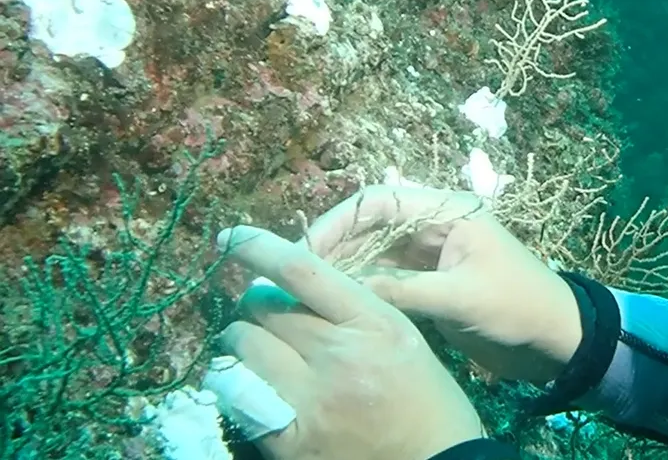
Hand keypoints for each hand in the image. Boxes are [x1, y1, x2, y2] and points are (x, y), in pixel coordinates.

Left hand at [217, 225, 483, 459]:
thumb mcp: (400, 337)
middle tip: (264, 317)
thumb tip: (286, 287)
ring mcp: (312, 400)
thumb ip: (351, 309)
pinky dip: (234, 385)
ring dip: (241, 345)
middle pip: (263, 309)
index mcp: (374, 323)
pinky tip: (246, 386)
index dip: (258, 248)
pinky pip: (237, 397)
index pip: (301, 271)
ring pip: (243, 349)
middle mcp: (340, 356)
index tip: (231, 238)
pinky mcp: (291, 439)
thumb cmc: (426, 398)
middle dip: (255, 307)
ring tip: (257, 353)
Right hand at [300, 185, 582, 383]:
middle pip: (366, 225)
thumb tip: (343, 289)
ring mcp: (427, 256)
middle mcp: (432, 226)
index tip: (304, 253)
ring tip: (299, 291)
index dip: (336, 223)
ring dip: (339, 269)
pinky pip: (381, 277)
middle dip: (330, 246)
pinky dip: (357, 288)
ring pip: (369, 253)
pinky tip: (329, 304)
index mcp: (447, 211)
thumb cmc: (519, 307)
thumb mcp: (462, 299)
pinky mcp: (425, 283)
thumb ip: (404, 291)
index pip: (378, 202)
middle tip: (289, 277)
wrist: (555, 339)